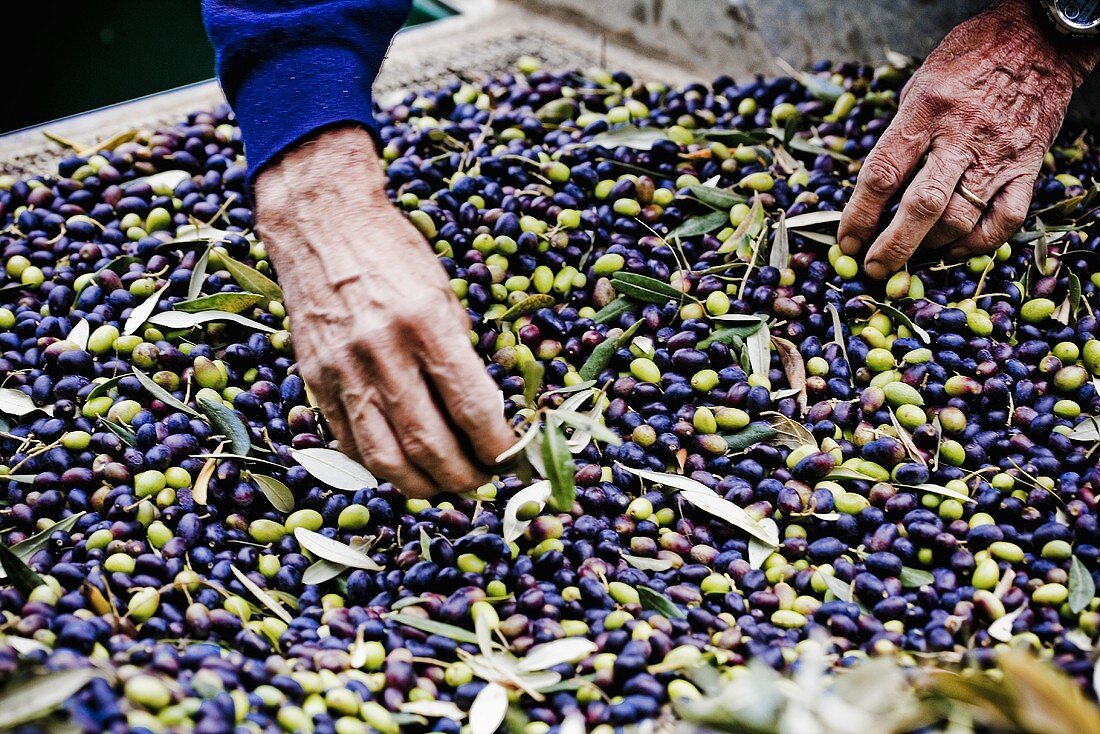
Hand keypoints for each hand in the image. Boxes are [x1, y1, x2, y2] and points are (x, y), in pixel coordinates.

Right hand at [254, 125, 515, 497]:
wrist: (320, 223)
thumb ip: (459, 355)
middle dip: (464, 476)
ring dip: (422, 486)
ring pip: (384, 459)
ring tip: (445, 486)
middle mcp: (382, 351)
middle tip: (483, 481)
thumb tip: (483, 416)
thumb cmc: (393, 254)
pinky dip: (380, 466)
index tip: (513, 459)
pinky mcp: (315, 381)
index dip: (498, 446)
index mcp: (426, 323)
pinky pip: (350, 443)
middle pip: (428, 445)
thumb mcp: (443, 294)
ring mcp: (343, 370)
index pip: (472, 407)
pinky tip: (403, 465)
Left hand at [838, 0, 1099, 277]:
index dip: (859, 215)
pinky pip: (1005, 220)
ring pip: (960, 219)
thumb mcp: (920, 85)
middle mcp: (961, 136)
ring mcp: (997, 154)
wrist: (1039, 38)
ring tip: (912, 254)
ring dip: (930, 246)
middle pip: (920, 207)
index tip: (846, 242)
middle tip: (874, 269)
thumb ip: (901, 135)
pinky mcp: (1027, 166)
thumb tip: (877, 189)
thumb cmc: (969, 59)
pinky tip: (956, 249)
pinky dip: (978, 244)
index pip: (882, 174)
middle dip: (892, 246)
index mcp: (925, 111)